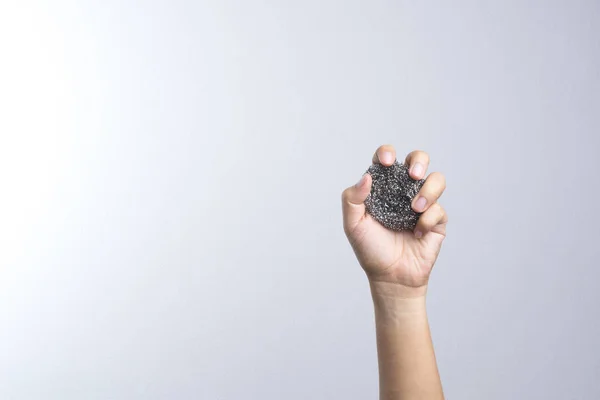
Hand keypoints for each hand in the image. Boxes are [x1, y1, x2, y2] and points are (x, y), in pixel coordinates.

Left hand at [342, 145, 447, 296]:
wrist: (390, 277)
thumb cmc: (370, 249)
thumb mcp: (353, 225)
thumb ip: (352, 199)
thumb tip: (366, 177)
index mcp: (383, 187)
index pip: (386, 160)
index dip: (386, 153)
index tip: (386, 161)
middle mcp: (404, 191)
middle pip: (418, 160)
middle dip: (419, 161)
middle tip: (412, 174)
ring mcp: (423, 204)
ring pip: (437, 179)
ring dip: (428, 189)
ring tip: (415, 208)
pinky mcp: (437, 220)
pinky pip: (439, 209)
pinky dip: (428, 219)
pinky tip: (417, 232)